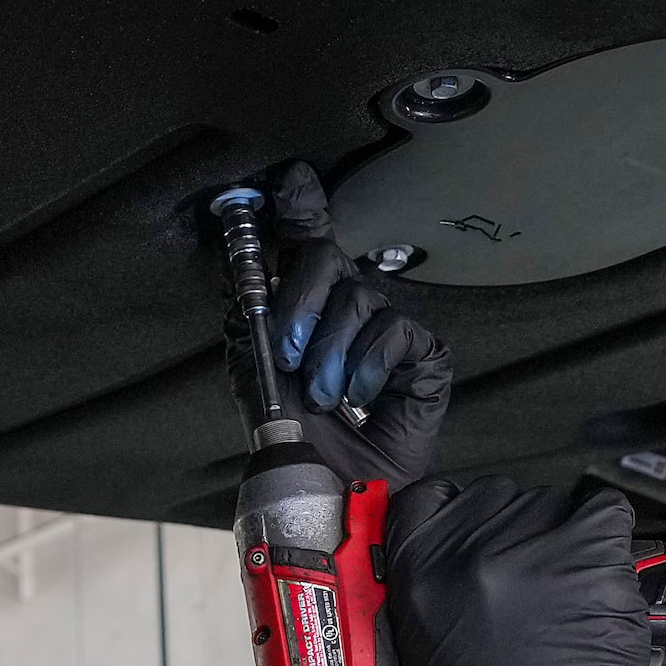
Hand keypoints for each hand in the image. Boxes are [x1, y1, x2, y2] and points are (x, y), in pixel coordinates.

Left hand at [223, 160, 452, 484]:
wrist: (327, 487)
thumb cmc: (292, 437)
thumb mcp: (256, 366)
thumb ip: (253, 310)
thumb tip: (241, 260)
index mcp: (309, 308)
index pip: (310, 242)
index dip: (304, 208)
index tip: (292, 178)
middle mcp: (350, 310)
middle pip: (326, 258)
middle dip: (299, 305)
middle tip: (289, 355)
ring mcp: (390, 332)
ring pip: (357, 299)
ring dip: (329, 355)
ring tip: (325, 396)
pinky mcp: (424, 358)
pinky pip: (393, 333)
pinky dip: (366, 370)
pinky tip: (362, 398)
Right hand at [382, 476, 649, 665]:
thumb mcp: (419, 637)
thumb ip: (427, 577)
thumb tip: (452, 540)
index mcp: (420, 562)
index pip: (431, 495)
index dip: (457, 513)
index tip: (473, 531)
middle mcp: (471, 544)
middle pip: (496, 496)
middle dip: (511, 532)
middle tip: (526, 577)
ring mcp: (532, 544)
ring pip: (549, 505)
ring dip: (557, 539)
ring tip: (561, 589)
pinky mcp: (590, 554)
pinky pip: (602, 512)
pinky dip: (603, 536)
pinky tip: (595, 571)